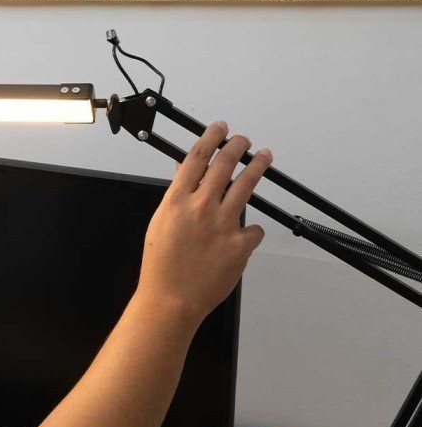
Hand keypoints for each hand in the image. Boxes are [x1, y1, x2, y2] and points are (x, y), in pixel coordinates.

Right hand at [136, 121, 272, 323]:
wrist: (171, 299)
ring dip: (258, 166)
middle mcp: (200, 207)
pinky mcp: (240, 245)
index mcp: (176, 201)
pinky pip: (253, 228)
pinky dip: (250, 230)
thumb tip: (182, 171)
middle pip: (224, 164)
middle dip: (237, 146)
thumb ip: (176, 196)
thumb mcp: (161, 223)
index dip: (210, 137)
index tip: (219, 128)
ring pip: (246, 184)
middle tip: (244, 140)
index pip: (196, 158)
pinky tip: (244, 236)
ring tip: (264, 157)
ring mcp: (222, 225)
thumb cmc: (161, 264)